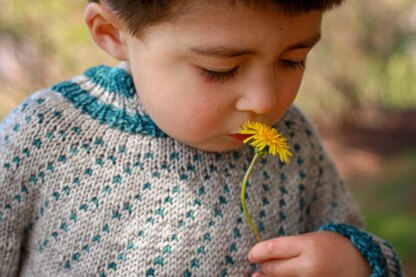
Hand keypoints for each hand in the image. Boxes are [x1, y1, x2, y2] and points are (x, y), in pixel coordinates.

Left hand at [248, 231, 370, 276]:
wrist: (361, 264)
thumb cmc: (331, 247)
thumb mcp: (310, 240)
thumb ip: (287, 248)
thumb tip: (261, 259)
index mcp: (308, 246)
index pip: (273, 249)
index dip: (257, 252)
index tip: (251, 255)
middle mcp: (309, 266)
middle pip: (273, 269)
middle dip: (263, 267)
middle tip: (262, 265)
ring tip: (270, 274)